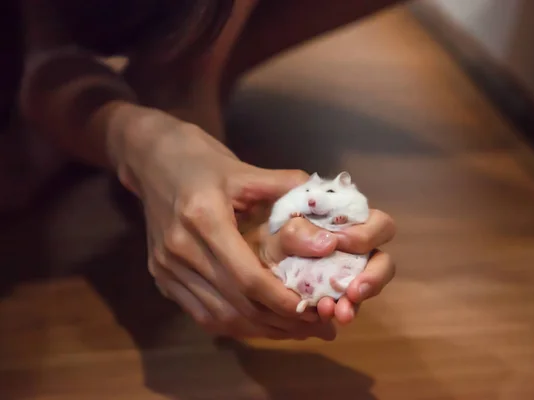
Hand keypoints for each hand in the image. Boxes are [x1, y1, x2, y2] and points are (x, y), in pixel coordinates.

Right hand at [111, 108, 335, 339]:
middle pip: (234, 304)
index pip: (247, 277)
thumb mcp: (245, 169)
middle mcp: (180, 249)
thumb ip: (287, 189)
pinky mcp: (160, 277)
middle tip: (316, 327)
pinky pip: (200, 314)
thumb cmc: (202, 161)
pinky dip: (234, 324)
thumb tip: (327, 214)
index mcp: (204, 219)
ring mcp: (166, 267)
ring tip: (295, 331)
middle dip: (279, 322)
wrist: (152, 159)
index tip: (314, 311)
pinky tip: (260, 324)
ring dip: (259, 330)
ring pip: (217, 317)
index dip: (282, 301)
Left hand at [255, 208, 395, 323]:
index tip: (341, 242)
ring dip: (355, 303)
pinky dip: (335, 311)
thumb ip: (296, 232)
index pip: (380, 224)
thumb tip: (329, 242)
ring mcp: (346, 277)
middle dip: (373, 278)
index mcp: (347, 222)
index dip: (368, 234)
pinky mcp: (335, 299)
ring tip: (339, 313)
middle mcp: (354, 251)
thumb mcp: (274, 232)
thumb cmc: (265, 236)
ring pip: (365, 290)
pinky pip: (345, 307)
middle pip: (383, 262)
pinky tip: (321, 314)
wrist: (246, 267)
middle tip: (354, 291)